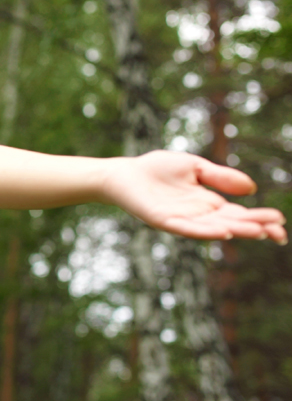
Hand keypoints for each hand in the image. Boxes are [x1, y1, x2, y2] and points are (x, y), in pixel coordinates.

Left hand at [104, 151, 286, 243]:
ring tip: (258, 232)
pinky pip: (186, 228)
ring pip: (213, 229)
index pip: (239, 214)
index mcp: (208, 204)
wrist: (124, 173)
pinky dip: (204, 231)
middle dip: (255, 228)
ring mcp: (181, 220)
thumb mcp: (195, 168)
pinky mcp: (163, 220)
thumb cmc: (157, 170)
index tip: (280, 221)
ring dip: (236, 231)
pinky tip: (222, 233)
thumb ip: (220, 177)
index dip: (259, 219)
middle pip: (231, 224)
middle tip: (279, 232)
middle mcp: (198, 216)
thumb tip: (252, 188)